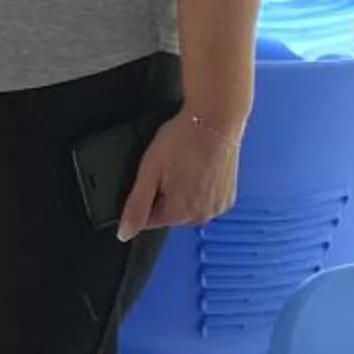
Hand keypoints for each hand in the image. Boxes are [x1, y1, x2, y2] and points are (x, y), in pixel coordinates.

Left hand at [118, 110, 239, 239]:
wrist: (215, 119)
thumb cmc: (182, 139)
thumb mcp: (149, 171)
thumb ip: (136, 206)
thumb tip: (125, 234)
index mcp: (179, 214)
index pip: (149, 219)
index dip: (147, 195)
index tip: (155, 175)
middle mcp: (202, 217)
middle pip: (170, 214)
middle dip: (166, 194)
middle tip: (171, 167)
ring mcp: (218, 208)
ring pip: (188, 207)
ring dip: (184, 192)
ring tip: (187, 165)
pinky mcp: (229, 197)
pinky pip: (206, 200)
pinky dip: (200, 189)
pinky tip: (200, 168)